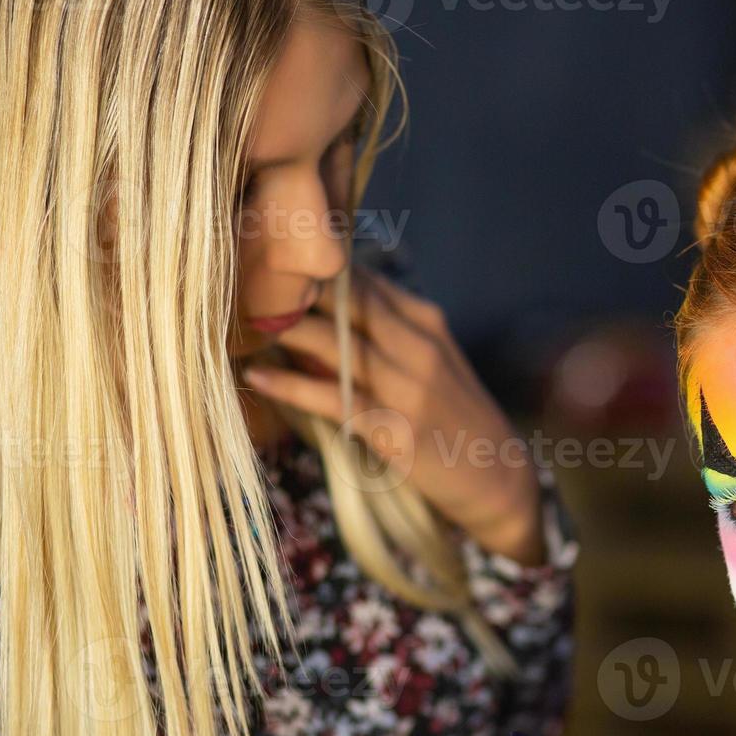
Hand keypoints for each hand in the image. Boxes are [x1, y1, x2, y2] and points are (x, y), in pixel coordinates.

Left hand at [241, 270, 544, 563]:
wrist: (499, 476)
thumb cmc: (456, 417)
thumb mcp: (431, 359)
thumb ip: (384, 331)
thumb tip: (319, 309)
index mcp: (425, 320)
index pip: (359, 278)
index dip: (308, 266)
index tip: (260, 260)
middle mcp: (418, 345)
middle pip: (344, 300)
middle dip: (289, 288)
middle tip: (235, 282)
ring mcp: (408, 386)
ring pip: (334, 343)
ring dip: (283, 331)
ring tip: (237, 323)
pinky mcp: (395, 428)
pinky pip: (333, 399)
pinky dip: (291, 386)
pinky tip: (256, 378)